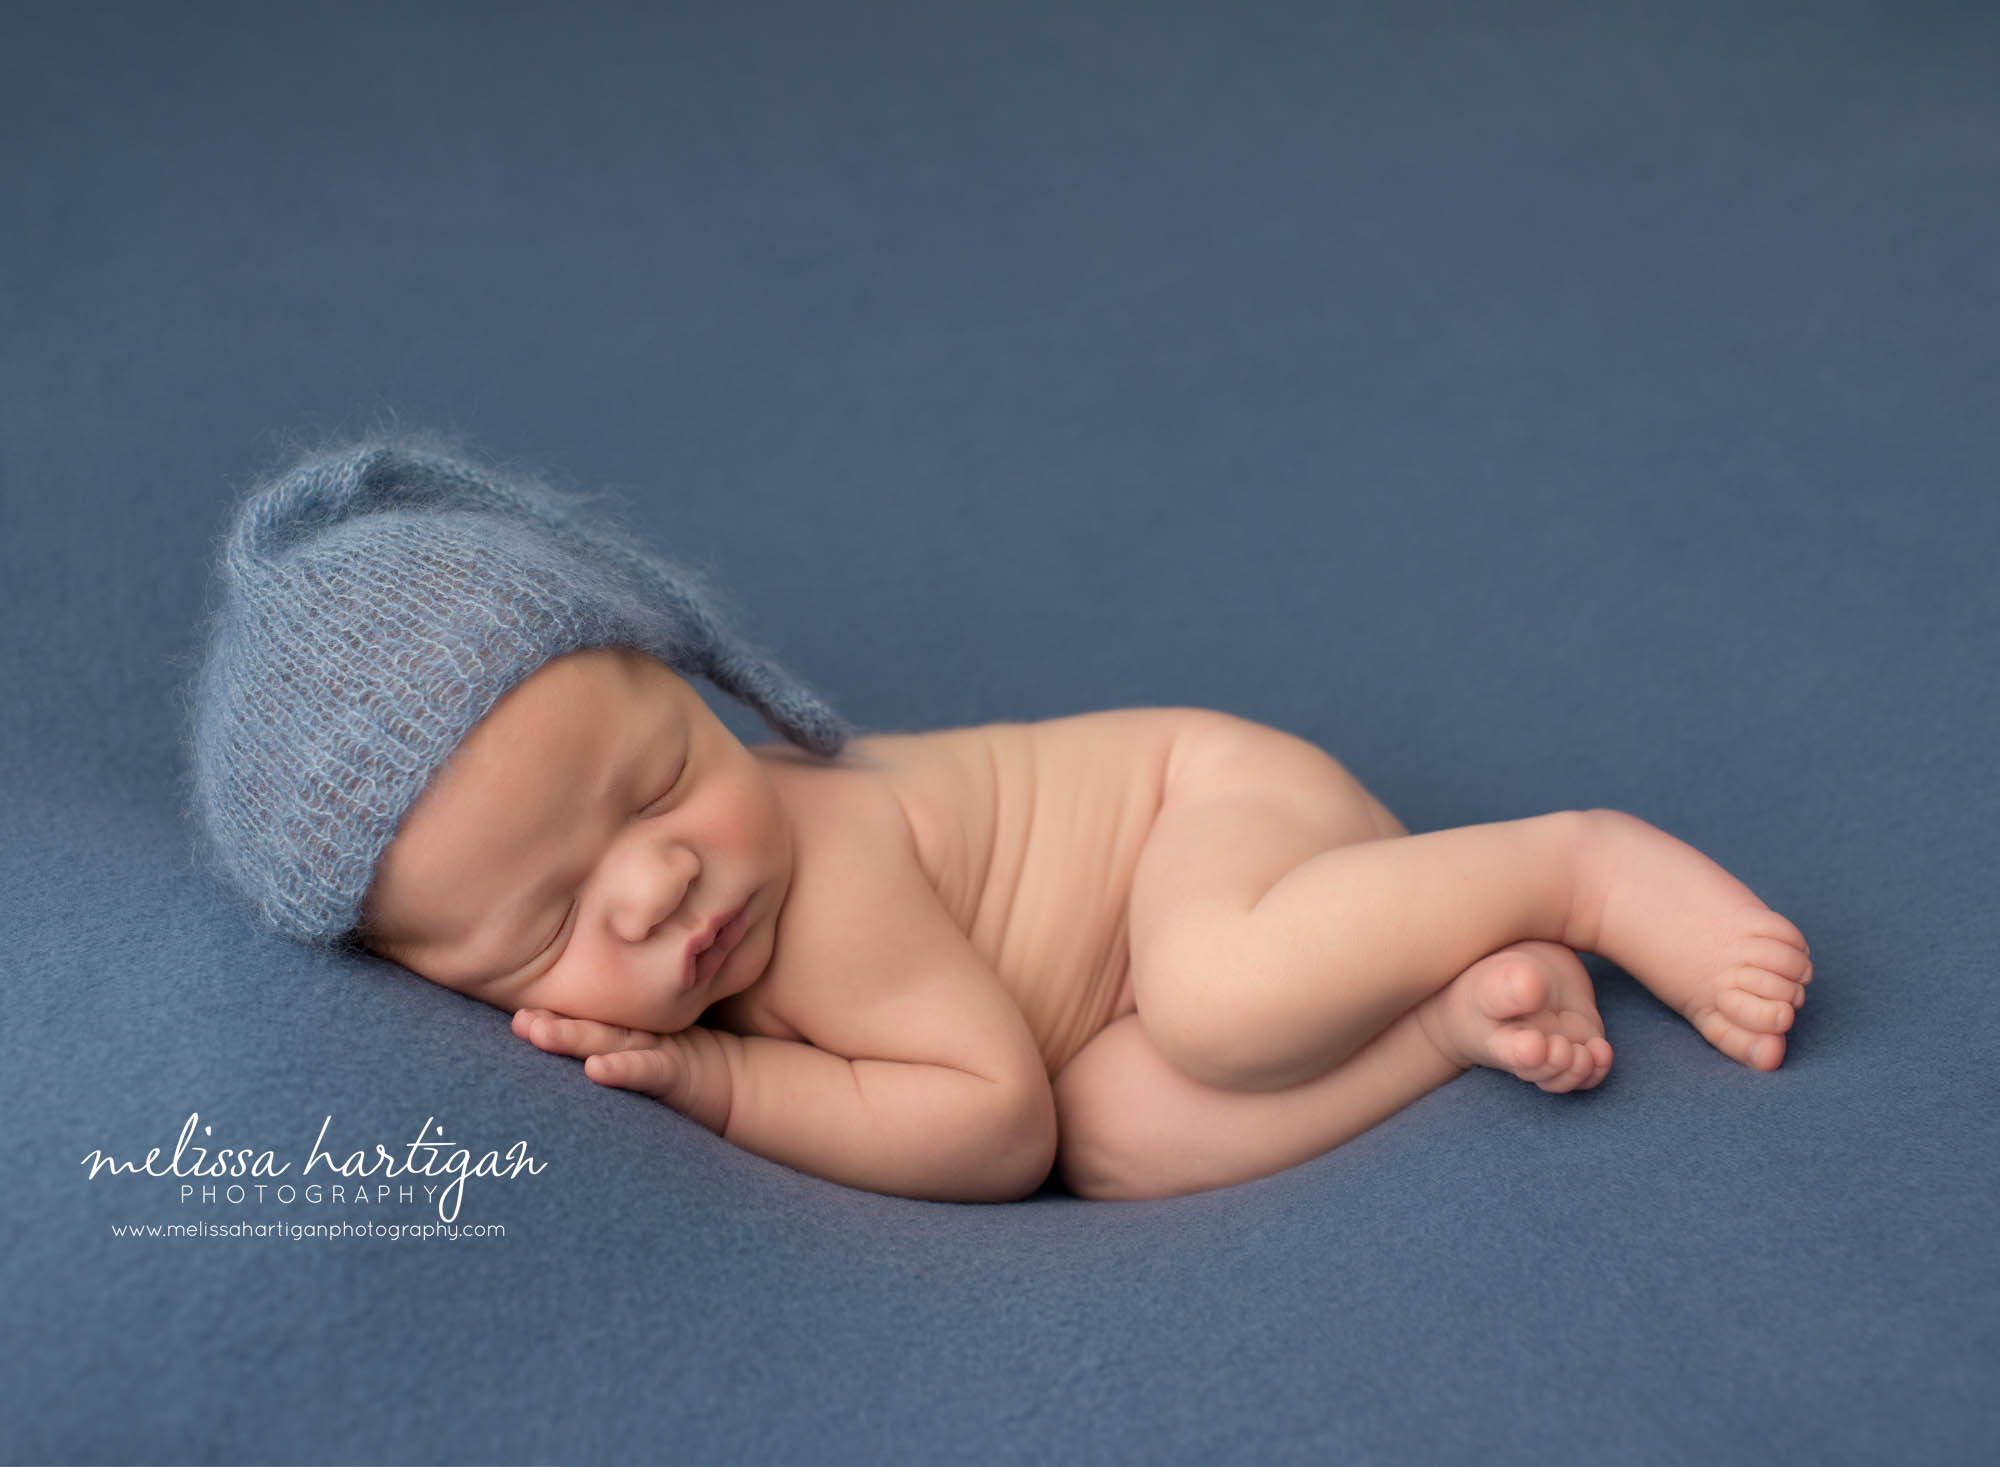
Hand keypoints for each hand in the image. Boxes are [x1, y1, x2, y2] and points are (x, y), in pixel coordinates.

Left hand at [511, 1009, 733, 1135]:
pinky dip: (623, 1070)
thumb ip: (609, 1047)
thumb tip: (567, 1058)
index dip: (551, 1017)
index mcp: (624, 1035)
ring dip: (573, 1037)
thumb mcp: (644, 1057)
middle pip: (589, 1028)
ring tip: (537, 1033)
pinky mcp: (679, 1071)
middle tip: (518, 1020)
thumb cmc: (685, 1070)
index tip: (514, 1016)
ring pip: (610, 1041)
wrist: (741, 1085)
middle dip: (552, 1025)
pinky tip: (596, 1070)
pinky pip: (648, 1071)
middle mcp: (637, 1037)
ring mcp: (659, 1049)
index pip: (583, 1023)